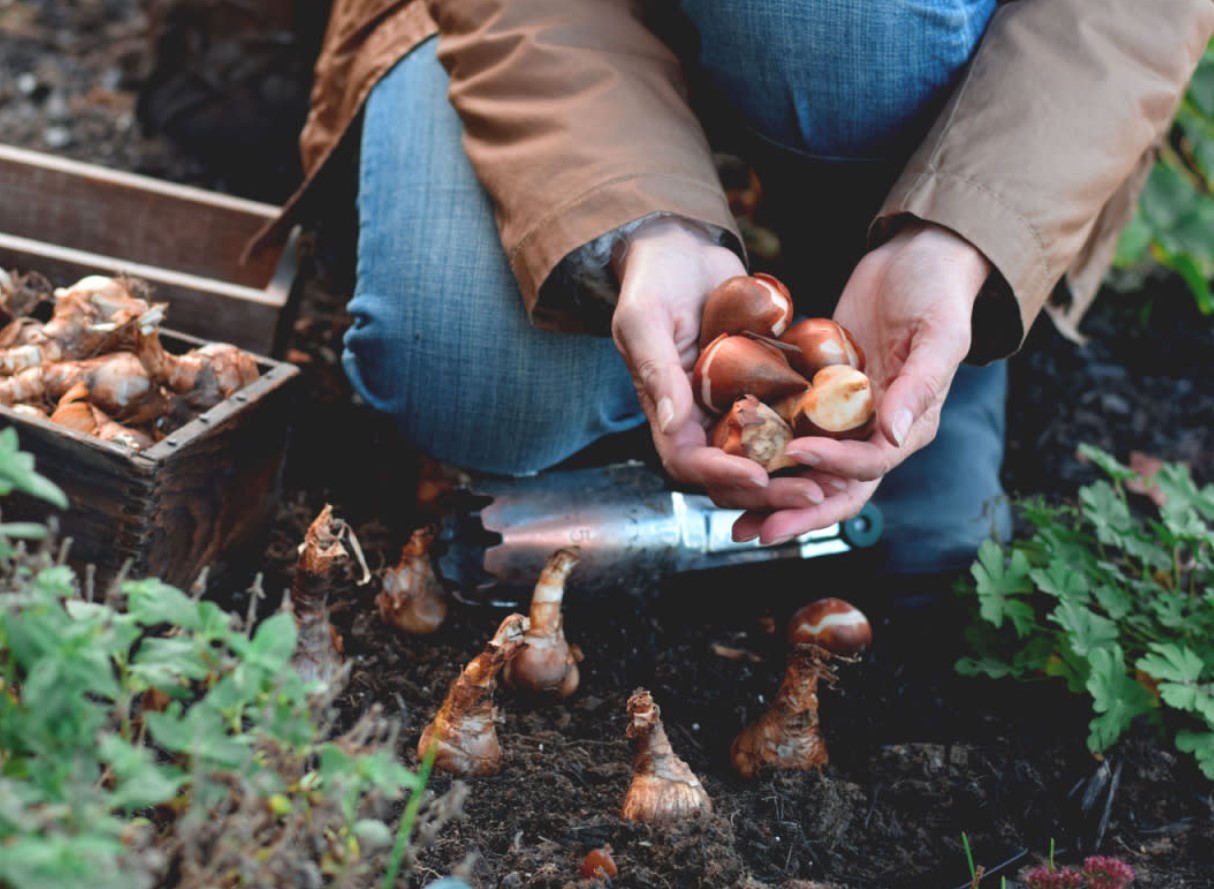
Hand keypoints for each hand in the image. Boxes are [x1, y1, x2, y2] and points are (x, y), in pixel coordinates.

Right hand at [611, 218, 837, 511]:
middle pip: (731, 472)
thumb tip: (674, 426)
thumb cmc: (654, 279)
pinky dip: (811, 436)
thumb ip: (656, 370)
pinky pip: (786, 420)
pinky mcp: (762, 386)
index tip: (757, 476)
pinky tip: (845, 442)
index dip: (722, 476)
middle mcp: (700, 417)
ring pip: (764, 456)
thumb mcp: (645, 319)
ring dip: (795, 474)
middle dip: (769, 491)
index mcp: (666, 410)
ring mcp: (732, 404)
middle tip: (812, 494)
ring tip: (833, 481)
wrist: (683, 246)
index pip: (689, 461)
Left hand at [731, 221, 991, 543]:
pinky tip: (727, 460)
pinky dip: (763, 452)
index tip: (798, 455)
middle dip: (795, 513)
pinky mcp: (819, 397)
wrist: (918, 257)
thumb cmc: (938, 291)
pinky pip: (789, 432)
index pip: (869, 467)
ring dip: (773, 496)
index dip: (834, 468)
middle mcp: (875, 433)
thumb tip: (891, 434)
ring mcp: (844, 418)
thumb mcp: (941, 334)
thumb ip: (919, 385)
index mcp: (909, 427)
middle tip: (755, 531)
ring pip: (807, 471)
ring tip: (734, 519)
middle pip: (834, 488)